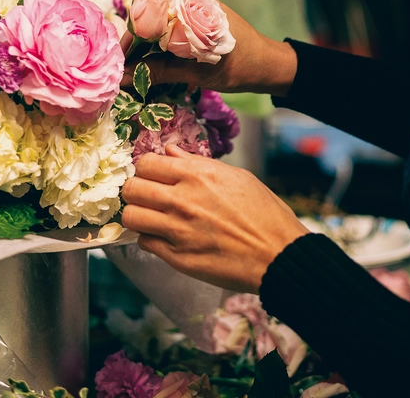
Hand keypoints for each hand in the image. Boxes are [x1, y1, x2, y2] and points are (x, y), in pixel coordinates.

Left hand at [120, 144, 310, 292]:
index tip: (153, 175)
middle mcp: (182, 201)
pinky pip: (145, 243)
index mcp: (198, 176)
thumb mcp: (237, 177)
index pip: (146, 164)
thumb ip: (198, 163)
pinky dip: (150, 238)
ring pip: (131, 217)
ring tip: (151, 217)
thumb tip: (171, 151)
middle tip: (147, 196)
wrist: (278, 256)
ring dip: (138, 215)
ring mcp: (177, 231)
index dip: (146, 169)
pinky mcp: (177, 258)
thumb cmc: (265, 214)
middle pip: (131, 189)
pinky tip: (165, 237)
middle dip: (136, 190)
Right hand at [121, 0, 297, 96]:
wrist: (267, 64)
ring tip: (133, 69)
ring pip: (155, 22)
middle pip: (148, 17)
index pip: (147, 16)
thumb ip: (159, 72)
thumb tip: (123, 78)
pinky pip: (166, 26)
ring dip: (143, 46)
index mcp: (192, 4)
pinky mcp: (193, 15)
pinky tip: (149, 62)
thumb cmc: (239, 67)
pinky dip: (156, 44)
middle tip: (122, 71)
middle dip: (133, 45)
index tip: (118, 64)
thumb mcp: (198, 73)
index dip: (129, 41)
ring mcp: (192, 4)